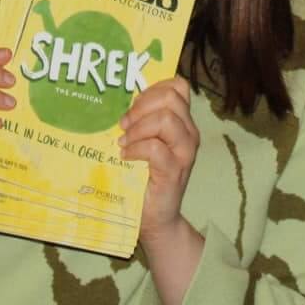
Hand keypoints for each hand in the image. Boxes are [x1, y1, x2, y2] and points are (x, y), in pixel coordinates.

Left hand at [118, 77, 199, 243]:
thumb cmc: (144, 177)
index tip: (134, 105)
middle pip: (171, 97)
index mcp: (182, 121)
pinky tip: (125, 156)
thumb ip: (141, 121)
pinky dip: (136, 149)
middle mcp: (188, 133)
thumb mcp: (145, 142)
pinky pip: (155, 148)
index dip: (152, 89)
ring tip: (124, 142)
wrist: (156, 218)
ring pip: (166, 119)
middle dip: (142, 106)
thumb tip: (115, 100)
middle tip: (124, 125)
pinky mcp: (174, 171)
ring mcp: (185, 152)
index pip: (177, 86)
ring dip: (138, 128)